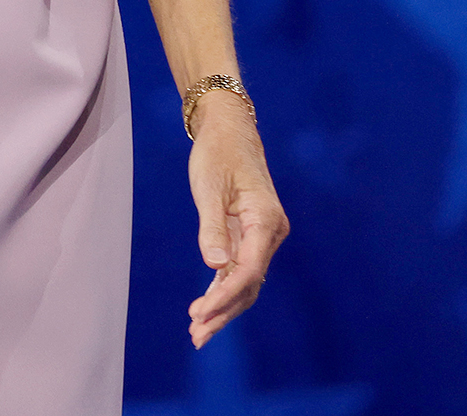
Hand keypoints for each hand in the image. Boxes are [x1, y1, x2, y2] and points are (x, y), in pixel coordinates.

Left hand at [186, 94, 288, 346]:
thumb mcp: (209, 188)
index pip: (248, 271)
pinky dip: (224, 290)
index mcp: (266, 221)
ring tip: (198, 333)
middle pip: (250, 284)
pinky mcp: (251, 236)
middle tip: (196, 336)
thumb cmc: (217, 154)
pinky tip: (206, 308)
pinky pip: (240, 270)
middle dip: (224, 312)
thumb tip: (216, 267)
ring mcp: (263, 236)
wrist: (229, 130)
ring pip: (246, 282)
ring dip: (224, 307)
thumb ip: (212, 228)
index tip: (200, 315)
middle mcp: (270, 233)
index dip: (225, 297)